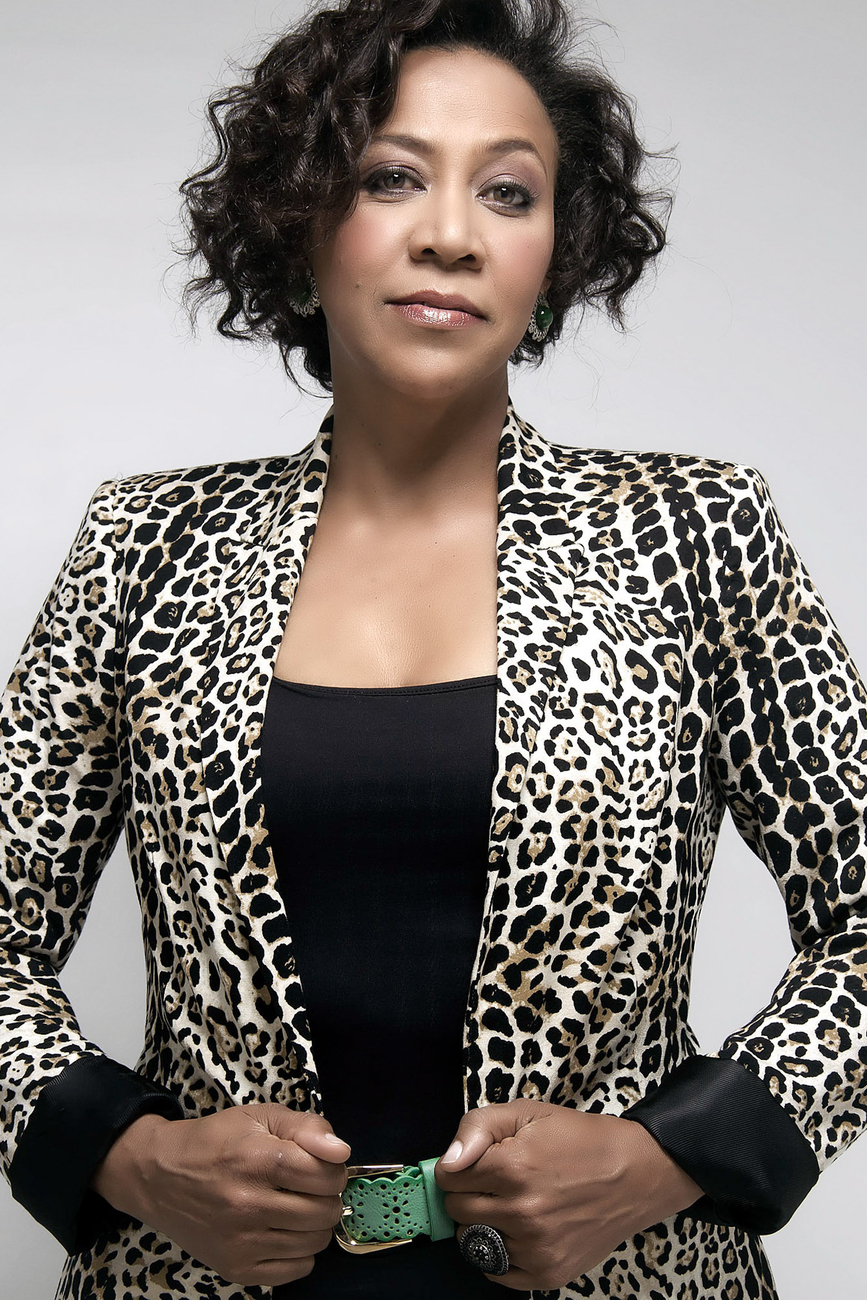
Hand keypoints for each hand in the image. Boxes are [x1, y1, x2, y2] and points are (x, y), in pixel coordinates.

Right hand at [91, 1104, 350, 1286]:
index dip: (334, 1167)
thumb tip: (341, 1152)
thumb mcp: (259, 1117)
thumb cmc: (215, 1140)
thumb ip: (305, 1127)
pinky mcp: (236, 1268)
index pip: (327, 1175)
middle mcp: (250, 1205)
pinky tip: (284, 1231)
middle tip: (310, 1186)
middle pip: (324, 1211)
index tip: (322, 1163)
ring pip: (314, 1242)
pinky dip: (300, 1252)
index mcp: (260, 1160)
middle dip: (327, 1196)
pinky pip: (295, 1270)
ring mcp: (242, 1242)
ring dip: (316, 1223)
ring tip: (298, 1206)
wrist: (158, 1176)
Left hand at [435, 1099, 701, 1290]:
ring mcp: (535, 1246)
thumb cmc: (578, 1139)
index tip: (478, 1162)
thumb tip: (448, 1162)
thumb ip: (478, 1128)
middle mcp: (521, 1212)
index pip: (448, 1178)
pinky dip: (499, 1252)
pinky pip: (497, 1271)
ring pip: (473, 1239)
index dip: (459, 1165)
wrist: (635, 1174)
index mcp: (512, 1167)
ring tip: (511, 1204)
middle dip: (469, 1191)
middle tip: (496, 1181)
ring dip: (484, 1221)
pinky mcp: (549, 1272)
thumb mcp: (528, 1113)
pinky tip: (517, 1231)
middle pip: (457, 1209)